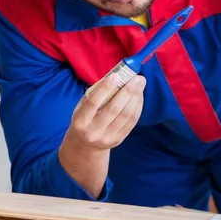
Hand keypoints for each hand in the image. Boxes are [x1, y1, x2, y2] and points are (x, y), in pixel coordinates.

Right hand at [58, 72, 144, 197]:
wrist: (85, 145)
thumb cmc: (85, 118)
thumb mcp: (83, 105)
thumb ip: (97, 91)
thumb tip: (116, 74)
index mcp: (80, 120)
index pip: (93, 103)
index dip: (105, 89)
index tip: (117, 76)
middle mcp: (92, 131)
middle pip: (113, 109)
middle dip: (127, 91)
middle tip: (137, 78)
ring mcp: (106, 138)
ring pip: (125, 115)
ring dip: (135, 97)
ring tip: (140, 84)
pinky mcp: (118, 140)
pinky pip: (131, 122)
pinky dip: (137, 107)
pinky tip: (139, 96)